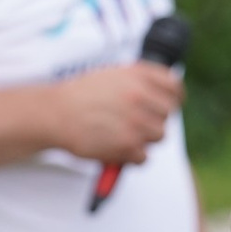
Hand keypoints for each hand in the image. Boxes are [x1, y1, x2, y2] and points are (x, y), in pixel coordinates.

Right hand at [43, 61, 184, 169]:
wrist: (55, 113)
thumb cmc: (81, 95)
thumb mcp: (113, 74)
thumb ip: (140, 80)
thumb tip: (165, 91)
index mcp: (139, 76)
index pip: (175, 88)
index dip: (174, 98)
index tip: (169, 104)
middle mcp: (140, 97)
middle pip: (168, 114)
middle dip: (155, 119)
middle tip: (136, 123)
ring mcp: (136, 122)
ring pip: (159, 136)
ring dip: (144, 138)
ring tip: (122, 134)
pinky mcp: (128, 146)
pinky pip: (144, 157)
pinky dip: (132, 157)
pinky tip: (116, 148)